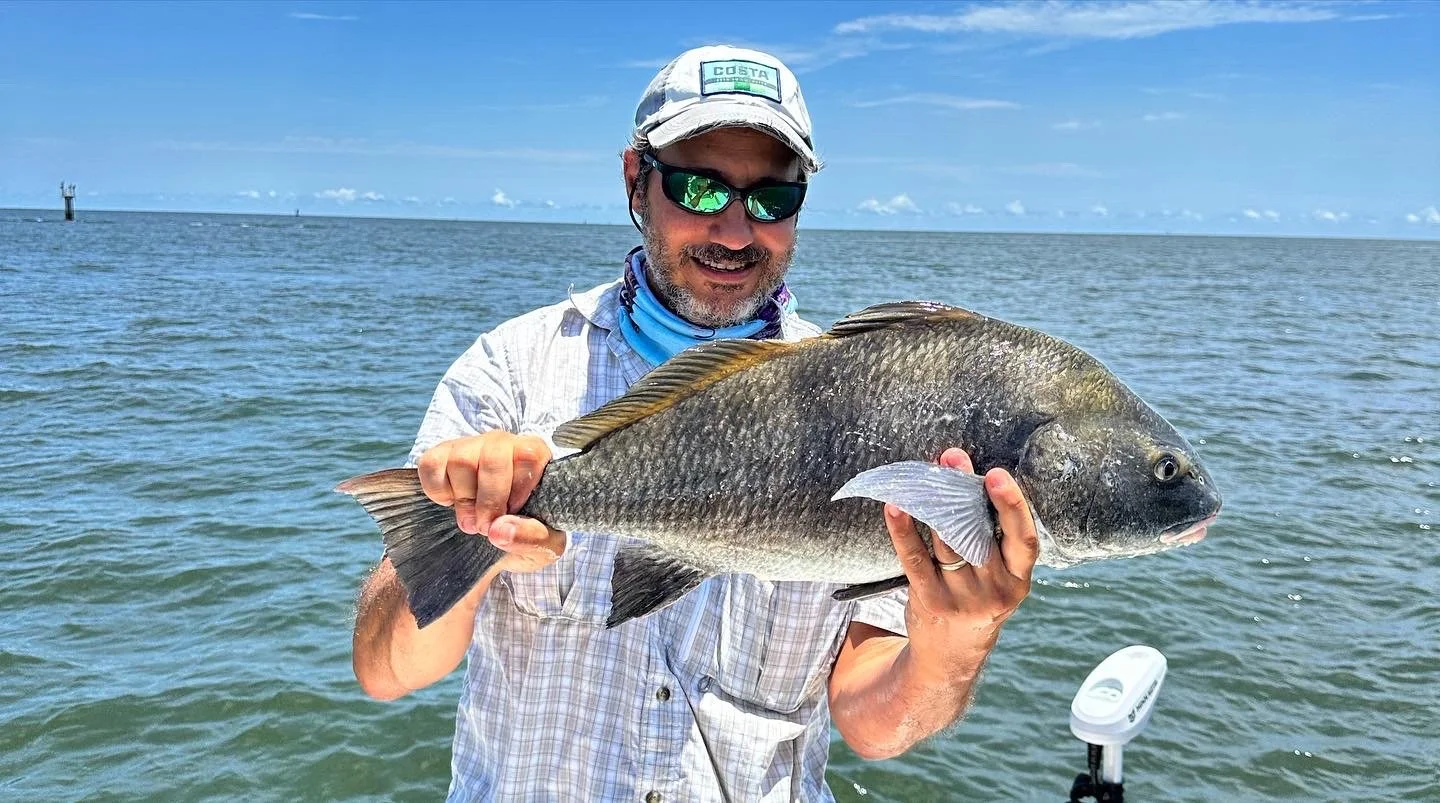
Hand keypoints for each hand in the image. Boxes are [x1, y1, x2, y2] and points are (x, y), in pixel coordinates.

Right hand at [415, 432, 565, 573]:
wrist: (493, 541)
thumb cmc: (524, 534)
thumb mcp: (545, 546)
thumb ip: (535, 538)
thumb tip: (499, 530)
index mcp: (535, 455)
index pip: (530, 455)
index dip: (519, 489)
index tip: (513, 512)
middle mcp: (503, 443)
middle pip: (493, 458)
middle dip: (489, 500)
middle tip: (487, 525)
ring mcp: (469, 446)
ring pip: (462, 461)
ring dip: (464, 500)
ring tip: (471, 518)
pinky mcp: (440, 455)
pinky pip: (433, 466)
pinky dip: (439, 493)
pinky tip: (453, 502)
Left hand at [886, 448, 1039, 680]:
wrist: (952, 655)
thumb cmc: (978, 596)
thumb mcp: (998, 575)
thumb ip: (991, 537)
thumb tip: (965, 477)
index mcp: (1019, 578)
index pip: (1024, 539)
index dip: (1013, 506)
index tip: (997, 475)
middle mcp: (995, 589)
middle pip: (979, 533)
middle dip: (965, 492)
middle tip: (951, 458)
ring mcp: (962, 598)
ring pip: (947, 543)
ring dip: (932, 504)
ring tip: (921, 474)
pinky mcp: (931, 601)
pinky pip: (914, 560)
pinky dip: (903, 531)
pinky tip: (894, 507)